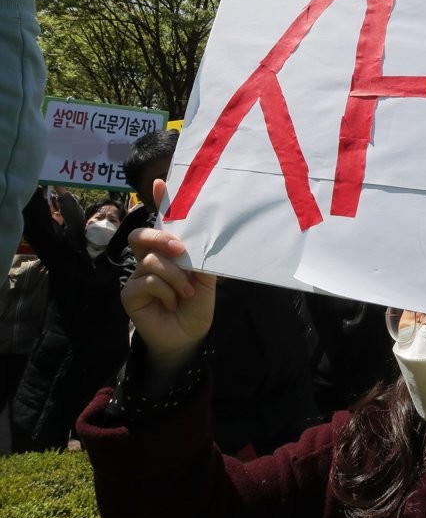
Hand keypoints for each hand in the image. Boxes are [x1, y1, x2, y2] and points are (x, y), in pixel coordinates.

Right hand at [122, 181, 214, 371]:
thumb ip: (199, 257)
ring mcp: (136, 275)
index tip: (159, 182)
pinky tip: (172, 301)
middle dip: (161, 238)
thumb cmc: (197, 304)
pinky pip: (145, 281)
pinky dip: (165, 290)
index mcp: (169, 250)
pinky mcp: (129, 292)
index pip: (161, 222)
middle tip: (181, 250)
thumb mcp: (205, 278)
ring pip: (151, 260)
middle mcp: (149, 258)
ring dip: (175, 276)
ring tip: (187, 292)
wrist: (190, 334)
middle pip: (142, 235)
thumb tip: (195, 239)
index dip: (159, 202)